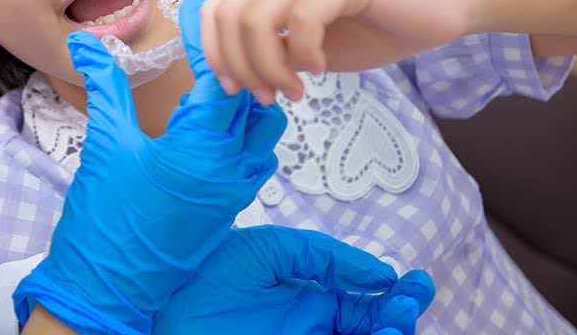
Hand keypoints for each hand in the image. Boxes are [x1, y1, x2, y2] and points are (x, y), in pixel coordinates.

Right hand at [13, 0, 289, 334]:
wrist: (108, 289)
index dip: (211, 31)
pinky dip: (241, 128)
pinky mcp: (229, 207)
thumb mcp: (106, 143)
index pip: (223, 72)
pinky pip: (252, 156)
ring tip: (212, 72)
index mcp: (202, 148)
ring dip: (244, 95)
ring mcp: (234, 191)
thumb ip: (107, 86)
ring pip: (262, 128)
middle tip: (212, 30)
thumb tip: (89, 42)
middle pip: (258, 95)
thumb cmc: (105, 220)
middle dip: (237, 58)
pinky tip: (209, 120)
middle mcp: (230, 168)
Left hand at [154, 226, 434, 334]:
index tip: (415, 285)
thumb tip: (380, 275)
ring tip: (393, 322)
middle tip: (405, 305)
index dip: (395, 296)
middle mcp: (311, 327)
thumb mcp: (272, 250)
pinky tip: (372, 333)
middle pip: (372, 330)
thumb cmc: (205, 274)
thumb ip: (326, 257)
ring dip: (385, 334)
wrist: (161, 305)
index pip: (366, 304)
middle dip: (397, 318)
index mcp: (310, 299)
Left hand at [201, 0, 469, 102]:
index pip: (214, 8)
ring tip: (295, 90)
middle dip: (241, 66)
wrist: (436, 11)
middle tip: (267, 96)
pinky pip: (302, 19)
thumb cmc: (373, 30)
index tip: (234, 89)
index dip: (213, 52)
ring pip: (257, 19)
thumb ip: (270, 53)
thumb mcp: (306, 49)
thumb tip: (233, 76)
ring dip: (269, 66)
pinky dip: (304, 53)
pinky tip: (321, 68)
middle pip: (229, 16)